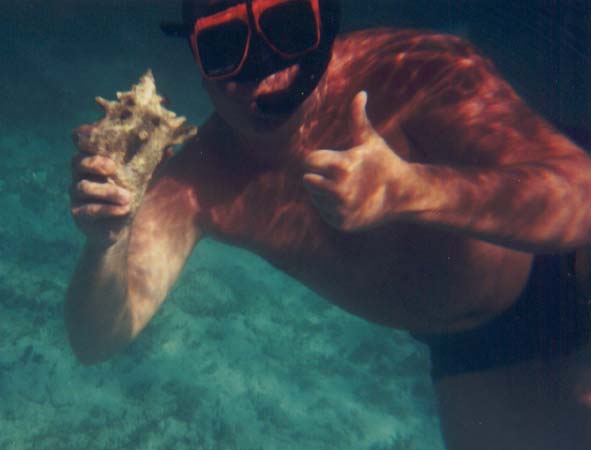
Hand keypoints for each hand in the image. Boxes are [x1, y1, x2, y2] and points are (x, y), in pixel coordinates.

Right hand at [69, 143, 172, 242]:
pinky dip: (107, 209)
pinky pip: (89, 210)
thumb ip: (151, 164)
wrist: (119, 227)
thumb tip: (170, 149)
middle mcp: (80, 175)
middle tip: (113, 167)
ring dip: (107, 191)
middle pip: (77, 161)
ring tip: (128, 197)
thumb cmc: (128, 196)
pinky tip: (124, 210)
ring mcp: (77, 195)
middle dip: (94, 162)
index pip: (82, 143)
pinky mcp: (78, 213)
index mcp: (93, 160)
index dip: (84, 136)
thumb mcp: (140, 179)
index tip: (93, 131)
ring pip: (83, 187)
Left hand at [303, 91, 419, 230]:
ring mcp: (341, 209)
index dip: (317, 159)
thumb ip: (358, 118)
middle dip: (319, 175)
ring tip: (345, 187)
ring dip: (323, 191)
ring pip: (314, 196)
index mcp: (344, 165)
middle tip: (339, 174)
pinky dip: (331, 206)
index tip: (329, 159)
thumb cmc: (384, 163)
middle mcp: (340, 189)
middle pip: (308, 179)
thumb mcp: (371, 140)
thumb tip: (360, 93)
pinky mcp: (342, 223)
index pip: (309, 161)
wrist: (405, 196)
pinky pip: (323, 211)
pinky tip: (348, 200)